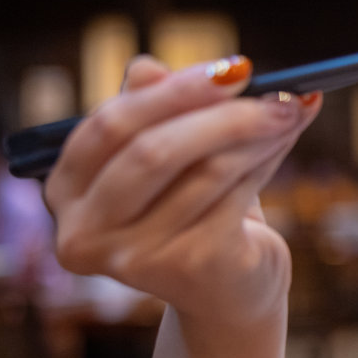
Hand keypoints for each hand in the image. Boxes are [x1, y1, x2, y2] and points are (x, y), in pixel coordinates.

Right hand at [46, 55, 320, 327]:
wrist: (230, 292)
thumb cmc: (197, 210)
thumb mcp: (173, 156)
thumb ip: (156, 111)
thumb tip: (146, 66)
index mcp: (67, 190)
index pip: (110, 125)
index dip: (173, 92)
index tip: (232, 67)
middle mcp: (87, 231)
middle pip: (153, 151)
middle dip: (221, 113)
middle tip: (275, 89)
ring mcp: (135, 257)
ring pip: (206, 170)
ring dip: (257, 132)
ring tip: (290, 111)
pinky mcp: (188, 268)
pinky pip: (236, 194)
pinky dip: (266, 160)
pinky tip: (286, 141)